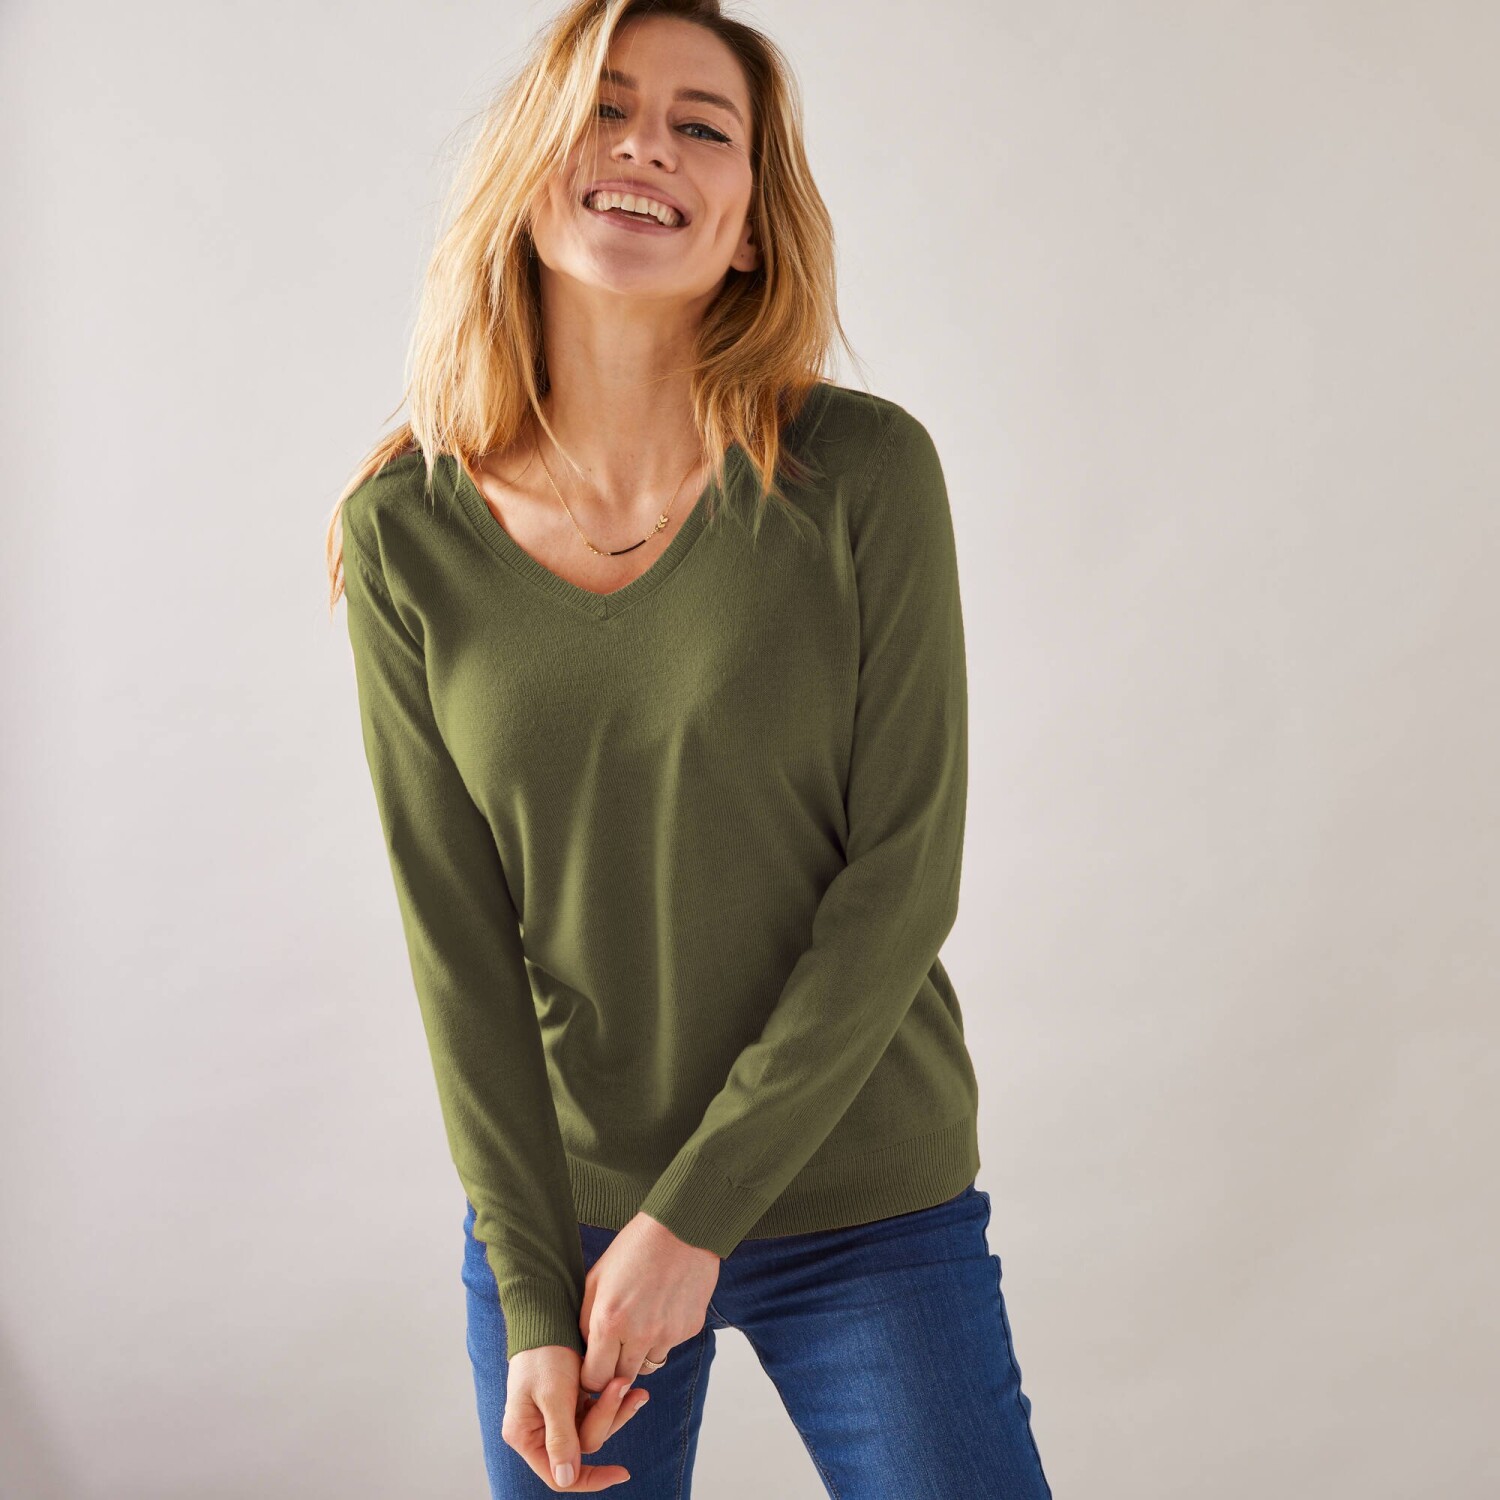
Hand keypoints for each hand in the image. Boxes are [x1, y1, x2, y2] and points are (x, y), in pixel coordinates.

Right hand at [502, 1344, 649, 1490]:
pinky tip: (627, 1386)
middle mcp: (539, 1431)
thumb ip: (560, 1438)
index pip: (558, 1475)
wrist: (547, 1316)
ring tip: (631, 1383)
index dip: (591, 1479)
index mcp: (526, 1435)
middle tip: (623, 1385)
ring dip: (615, 1407)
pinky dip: (613, 1399)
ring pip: (594, 1428)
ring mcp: (557, 1417)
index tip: (622, 1473)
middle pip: (582, 1447)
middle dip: (607, 1418)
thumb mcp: (553, 1394)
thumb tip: (566, 1480)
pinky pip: (597, 1411)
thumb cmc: (543, 1353)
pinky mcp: (571, 1402)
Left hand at [578, 1212, 721, 1396]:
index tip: (593, 1365)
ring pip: (648, 1364)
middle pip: (622, 1380)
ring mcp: (668, 1335)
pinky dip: (664, 1335)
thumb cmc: (634, 1248)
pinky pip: (670, 1345)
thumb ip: (586, 1320)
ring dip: (641, 1352)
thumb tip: (586, 1350)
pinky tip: (663, 1305)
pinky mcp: (689, 1329)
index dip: (591, 1376)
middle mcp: (640, 1336)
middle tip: (616, 1345)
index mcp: (609, 1322)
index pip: (594, 1379)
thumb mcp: (596, 1278)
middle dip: (615, 1369)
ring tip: (642, 1317)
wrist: (681, 1228)